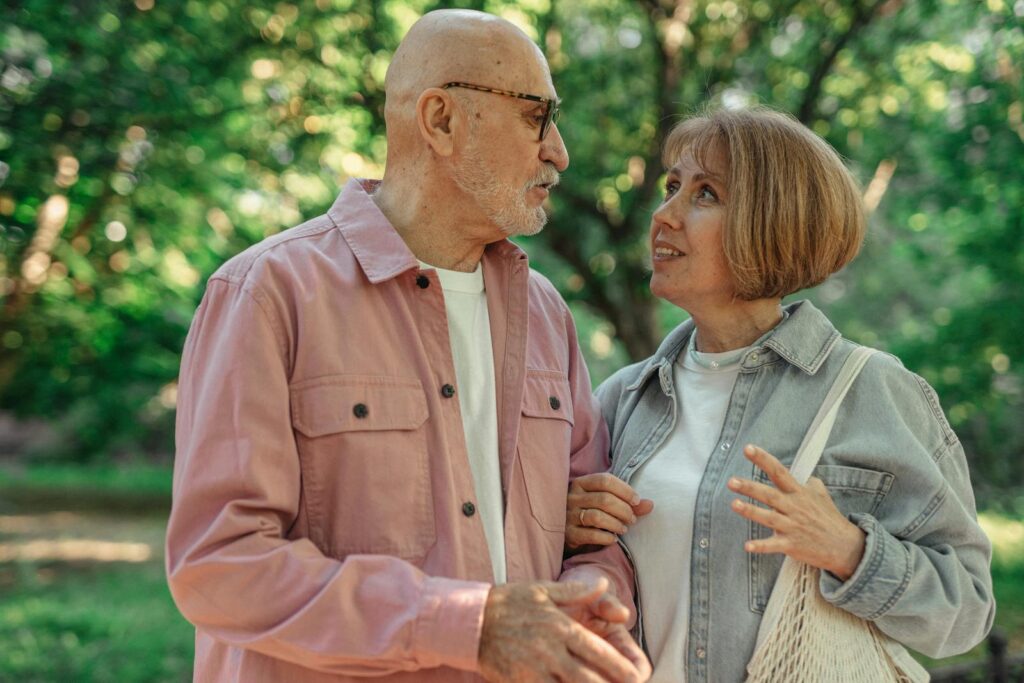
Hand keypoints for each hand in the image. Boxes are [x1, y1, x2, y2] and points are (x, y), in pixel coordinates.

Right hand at [478, 579, 647, 682]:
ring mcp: (534, 669)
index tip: (635, 676)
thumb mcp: (543, 591)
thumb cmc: (509, 603)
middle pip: (587, 677)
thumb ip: (576, 591)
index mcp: (560, 627)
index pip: (596, 650)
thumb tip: (604, 583)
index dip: (618, 666)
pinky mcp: (520, 682)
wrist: (470, 620)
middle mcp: (550, 650)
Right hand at [566, 473, 653, 548]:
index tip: (637, 501)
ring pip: (597, 517)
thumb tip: (650, 504)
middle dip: (624, 510)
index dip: (624, 490)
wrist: (567, 532)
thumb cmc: (590, 513)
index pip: (605, 480)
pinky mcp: (568, 533)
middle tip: (632, 519)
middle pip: (604, 499)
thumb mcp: (606, 503)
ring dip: (616, 524)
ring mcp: (568, 515)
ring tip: (624, 529)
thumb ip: (627, 503)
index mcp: (581, 483)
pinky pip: (590, 535)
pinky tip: (613, 539)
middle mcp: (572, 497)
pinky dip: (606, 537)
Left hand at [727, 444, 865, 580]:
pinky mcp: (792, 544)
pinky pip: (773, 546)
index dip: (763, 459)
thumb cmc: (830, 519)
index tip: (748, 449)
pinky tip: (747, 546)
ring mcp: (792, 526)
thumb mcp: (822, 496)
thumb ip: (811, 484)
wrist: (846, 547)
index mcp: (799, 493)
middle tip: (731, 481)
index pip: (779, 472)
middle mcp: (794, 508)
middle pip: (769, 495)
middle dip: (750, 488)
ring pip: (768, 517)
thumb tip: (806, 476)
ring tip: (734, 504)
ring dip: (751, 511)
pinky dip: (761, 546)